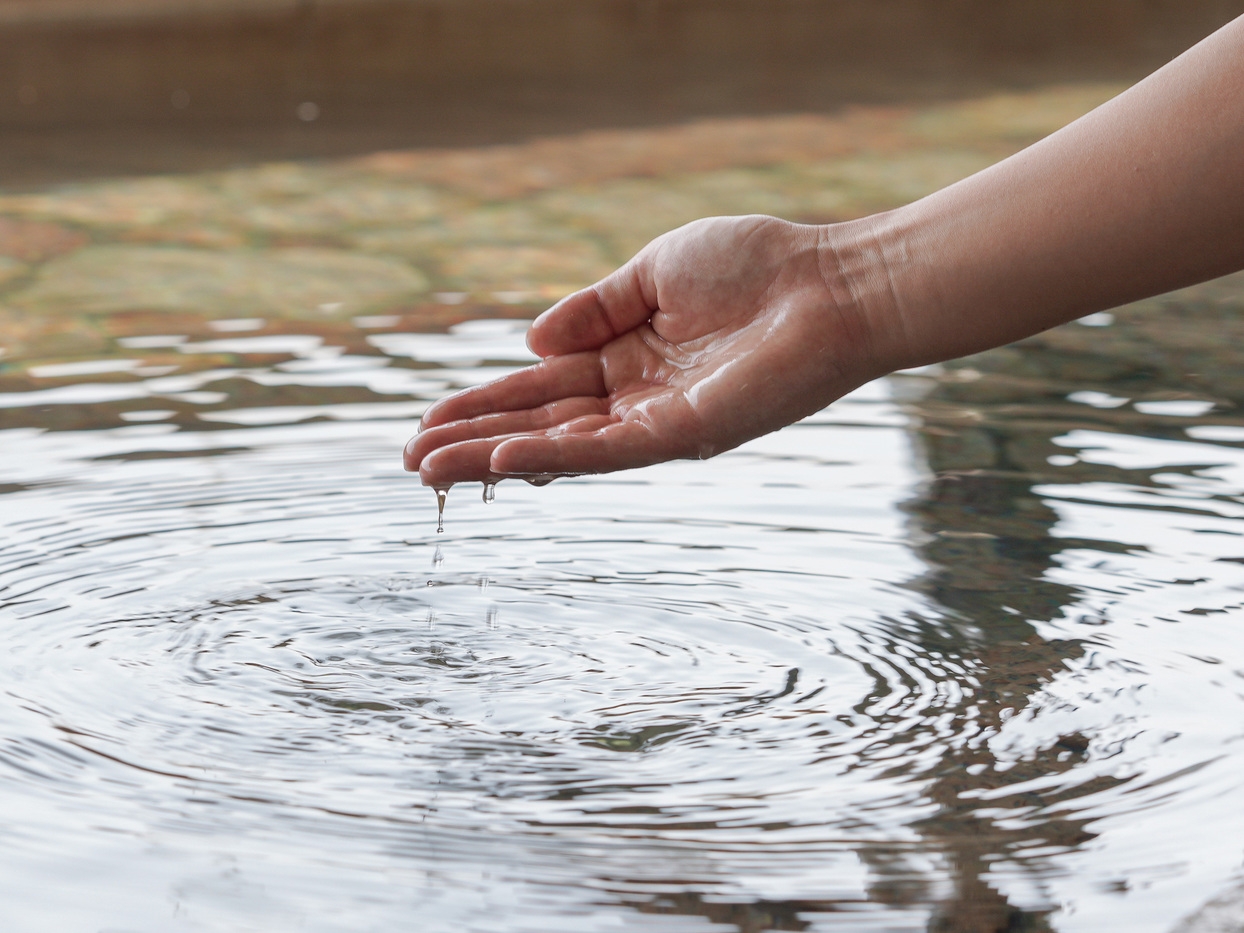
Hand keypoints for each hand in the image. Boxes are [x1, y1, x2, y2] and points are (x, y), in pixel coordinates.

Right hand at [404, 215, 887, 485]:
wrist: (831, 283)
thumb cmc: (758, 266)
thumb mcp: (654, 271)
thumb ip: (592, 309)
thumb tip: (530, 344)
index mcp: (629, 357)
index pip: (542, 387)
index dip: (484, 401)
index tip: (428, 420)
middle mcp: (637, 399)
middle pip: (539, 424)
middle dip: (473, 440)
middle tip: (410, 461)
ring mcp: (658, 421)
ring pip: (560, 447)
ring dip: (493, 458)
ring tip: (428, 472)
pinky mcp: (684, 434)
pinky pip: (605, 451)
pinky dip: (552, 457)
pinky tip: (499, 460)